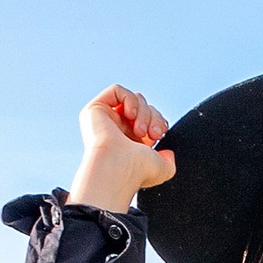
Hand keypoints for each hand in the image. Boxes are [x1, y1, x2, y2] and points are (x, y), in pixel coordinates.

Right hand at [70, 86, 175, 212]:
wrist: (119, 169)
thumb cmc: (137, 171)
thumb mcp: (163, 168)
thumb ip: (168, 159)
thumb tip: (167, 153)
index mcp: (130, 142)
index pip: (149, 119)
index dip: (159, 121)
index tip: (160, 135)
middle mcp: (117, 130)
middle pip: (144, 106)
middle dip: (154, 117)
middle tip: (153, 134)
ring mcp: (105, 120)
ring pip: (134, 99)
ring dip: (144, 112)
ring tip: (140, 130)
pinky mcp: (94, 110)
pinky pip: (117, 90)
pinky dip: (129, 99)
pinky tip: (130, 115)